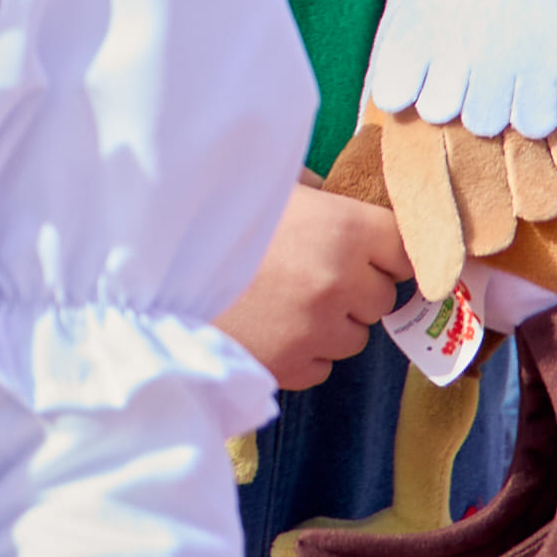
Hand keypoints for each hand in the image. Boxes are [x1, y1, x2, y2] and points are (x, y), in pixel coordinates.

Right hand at [216, 179, 412, 390]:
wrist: (148, 275)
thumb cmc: (209, 219)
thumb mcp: (268, 187)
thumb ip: (315, 192)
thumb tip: (345, 197)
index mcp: (343, 229)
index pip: (407, 250)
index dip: (387, 249)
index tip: (370, 249)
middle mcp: (340, 284)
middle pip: (383, 297)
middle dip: (357, 287)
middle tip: (311, 269)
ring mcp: (317, 333)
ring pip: (354, 336)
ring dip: (331, 322)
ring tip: (282, 298)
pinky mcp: (291, 370)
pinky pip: (321, 366)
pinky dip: (303, 351)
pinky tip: (267, 325)